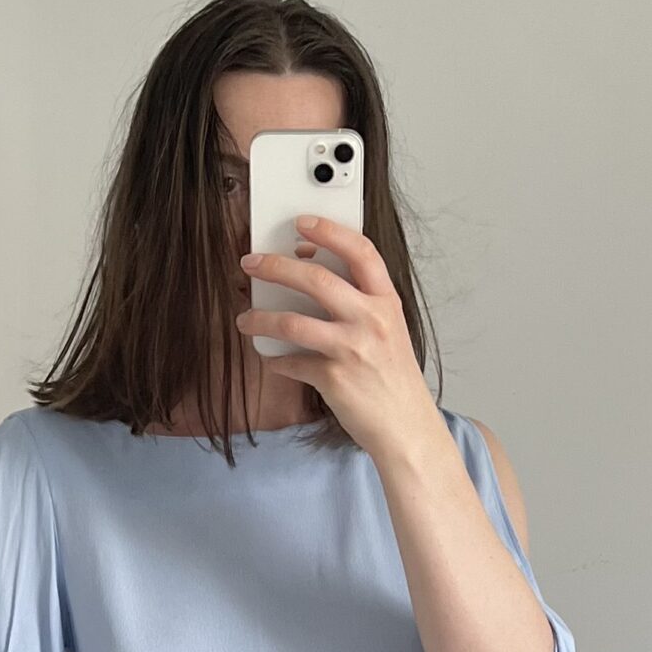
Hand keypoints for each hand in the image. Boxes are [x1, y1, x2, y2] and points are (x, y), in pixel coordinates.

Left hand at [236, 214, 438, 467]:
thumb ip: (362, 305)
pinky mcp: (333, 378)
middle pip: (316, 278)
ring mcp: (352, 349)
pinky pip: (292, 362)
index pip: (360, 251)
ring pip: (293, 321)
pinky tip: (271, 358)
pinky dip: (276, 360)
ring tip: (245, 318)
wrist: (406, 428)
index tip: (302, 222)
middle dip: (276, 266)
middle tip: (252, 263)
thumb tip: (316, 283)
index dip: (329, 231)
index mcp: (386, 302)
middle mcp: (370, 320)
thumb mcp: (390, 332)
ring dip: (261, 317)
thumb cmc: (395, 381)